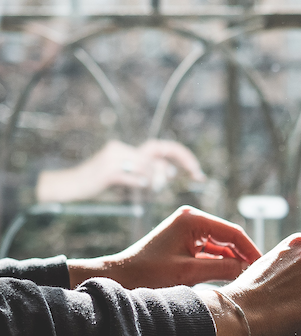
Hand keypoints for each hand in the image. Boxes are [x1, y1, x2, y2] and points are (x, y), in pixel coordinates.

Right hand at [36, 139, 205, 202]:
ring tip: (150, 189)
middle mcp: (122, 149)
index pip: (161, 147)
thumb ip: (146, 173)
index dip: (182, 156)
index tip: (198, 172)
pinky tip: (138, 189)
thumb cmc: (98, 185)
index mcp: (127, 149)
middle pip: (159, 152)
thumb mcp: (125, 178)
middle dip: (182, 162)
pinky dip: (142, 186)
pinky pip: (136, 179)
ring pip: (150, 169)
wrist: (68, 187)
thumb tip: (169, 172)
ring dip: (156, 182)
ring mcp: (114, 159)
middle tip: (195, 176)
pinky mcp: (108, 173)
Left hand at [67, 206, 260, 288]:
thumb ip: (222, 268)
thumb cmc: (148, 273)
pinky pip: (210, 252)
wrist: (119, 278)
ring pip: (220, 246)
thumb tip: (248, 268)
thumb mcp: (189, 272)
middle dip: (242, 255)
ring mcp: (188, 231)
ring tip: (246, 277)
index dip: (250, 249)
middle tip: (258, 273)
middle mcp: (192, 220)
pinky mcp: (185, 243)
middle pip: (228, 238)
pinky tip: (231, 276)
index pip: (232, 233)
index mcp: (193, 219)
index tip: (262, 265)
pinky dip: (220, 264)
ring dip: (232, 261)